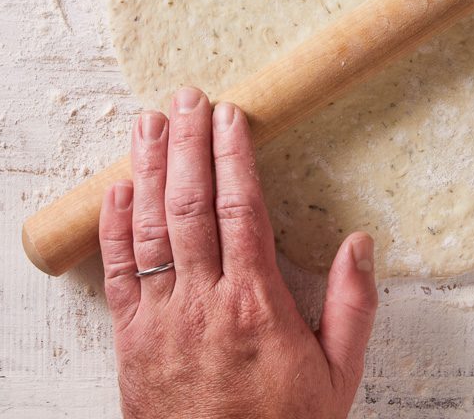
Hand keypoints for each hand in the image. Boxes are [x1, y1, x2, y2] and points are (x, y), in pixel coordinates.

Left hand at [98, 87, 377, 418]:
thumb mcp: (338, 375)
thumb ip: (353, 307)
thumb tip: (360, 243)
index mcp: (256, 304)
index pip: (239, 209)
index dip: (232, 156)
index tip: (231, 116)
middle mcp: (202, 302)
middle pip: (189, 204)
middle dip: (186, 143)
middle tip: (186, 97)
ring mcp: (159, 318)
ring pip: (149, 227)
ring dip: (147, 169)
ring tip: (148, 122)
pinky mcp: (129, 338)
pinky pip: (116, 271)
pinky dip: (113, 226)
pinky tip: (117, 189)